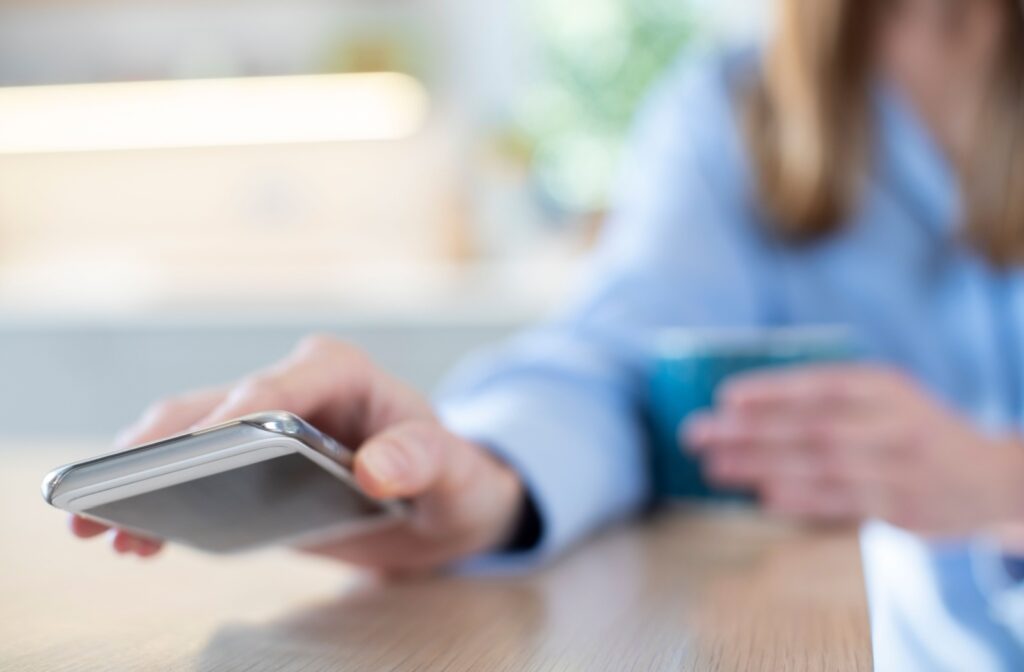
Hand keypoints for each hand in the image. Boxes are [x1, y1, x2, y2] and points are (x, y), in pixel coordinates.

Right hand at [70, 335, 524, 571]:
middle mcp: (295, 387)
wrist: (441, 506)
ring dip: (141, 474)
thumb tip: (375, 467)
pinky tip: (136, 537)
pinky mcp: (249, 461)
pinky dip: (159, 499)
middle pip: (213, 407)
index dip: (234, 414)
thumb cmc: (452, 478)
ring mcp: (265, 423)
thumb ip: (423, 460)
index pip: (278, 385)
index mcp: (342, 373)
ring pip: (187, 437)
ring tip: (101, 525)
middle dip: (160, 448)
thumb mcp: (454, 472)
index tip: (197, 450)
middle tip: (111, 491)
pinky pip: (192, 471)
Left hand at [683, 365, 1023, 536]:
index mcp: (883, 386)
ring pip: (817, 466)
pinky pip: (842, 503)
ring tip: (713, 466)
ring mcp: (898, 467)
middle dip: (746, 430)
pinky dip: (802, 499)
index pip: (818, 385)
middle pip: (808, 426)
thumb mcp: (885, 397)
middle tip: (696, 433)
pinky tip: (764, 497)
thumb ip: (830, 397)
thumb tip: (746, 405)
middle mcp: (891, 423)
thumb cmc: (914, 431)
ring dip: (760, 466)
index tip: (724, 396)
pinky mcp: (901, 508)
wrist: (992, 478)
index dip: (770, 390)